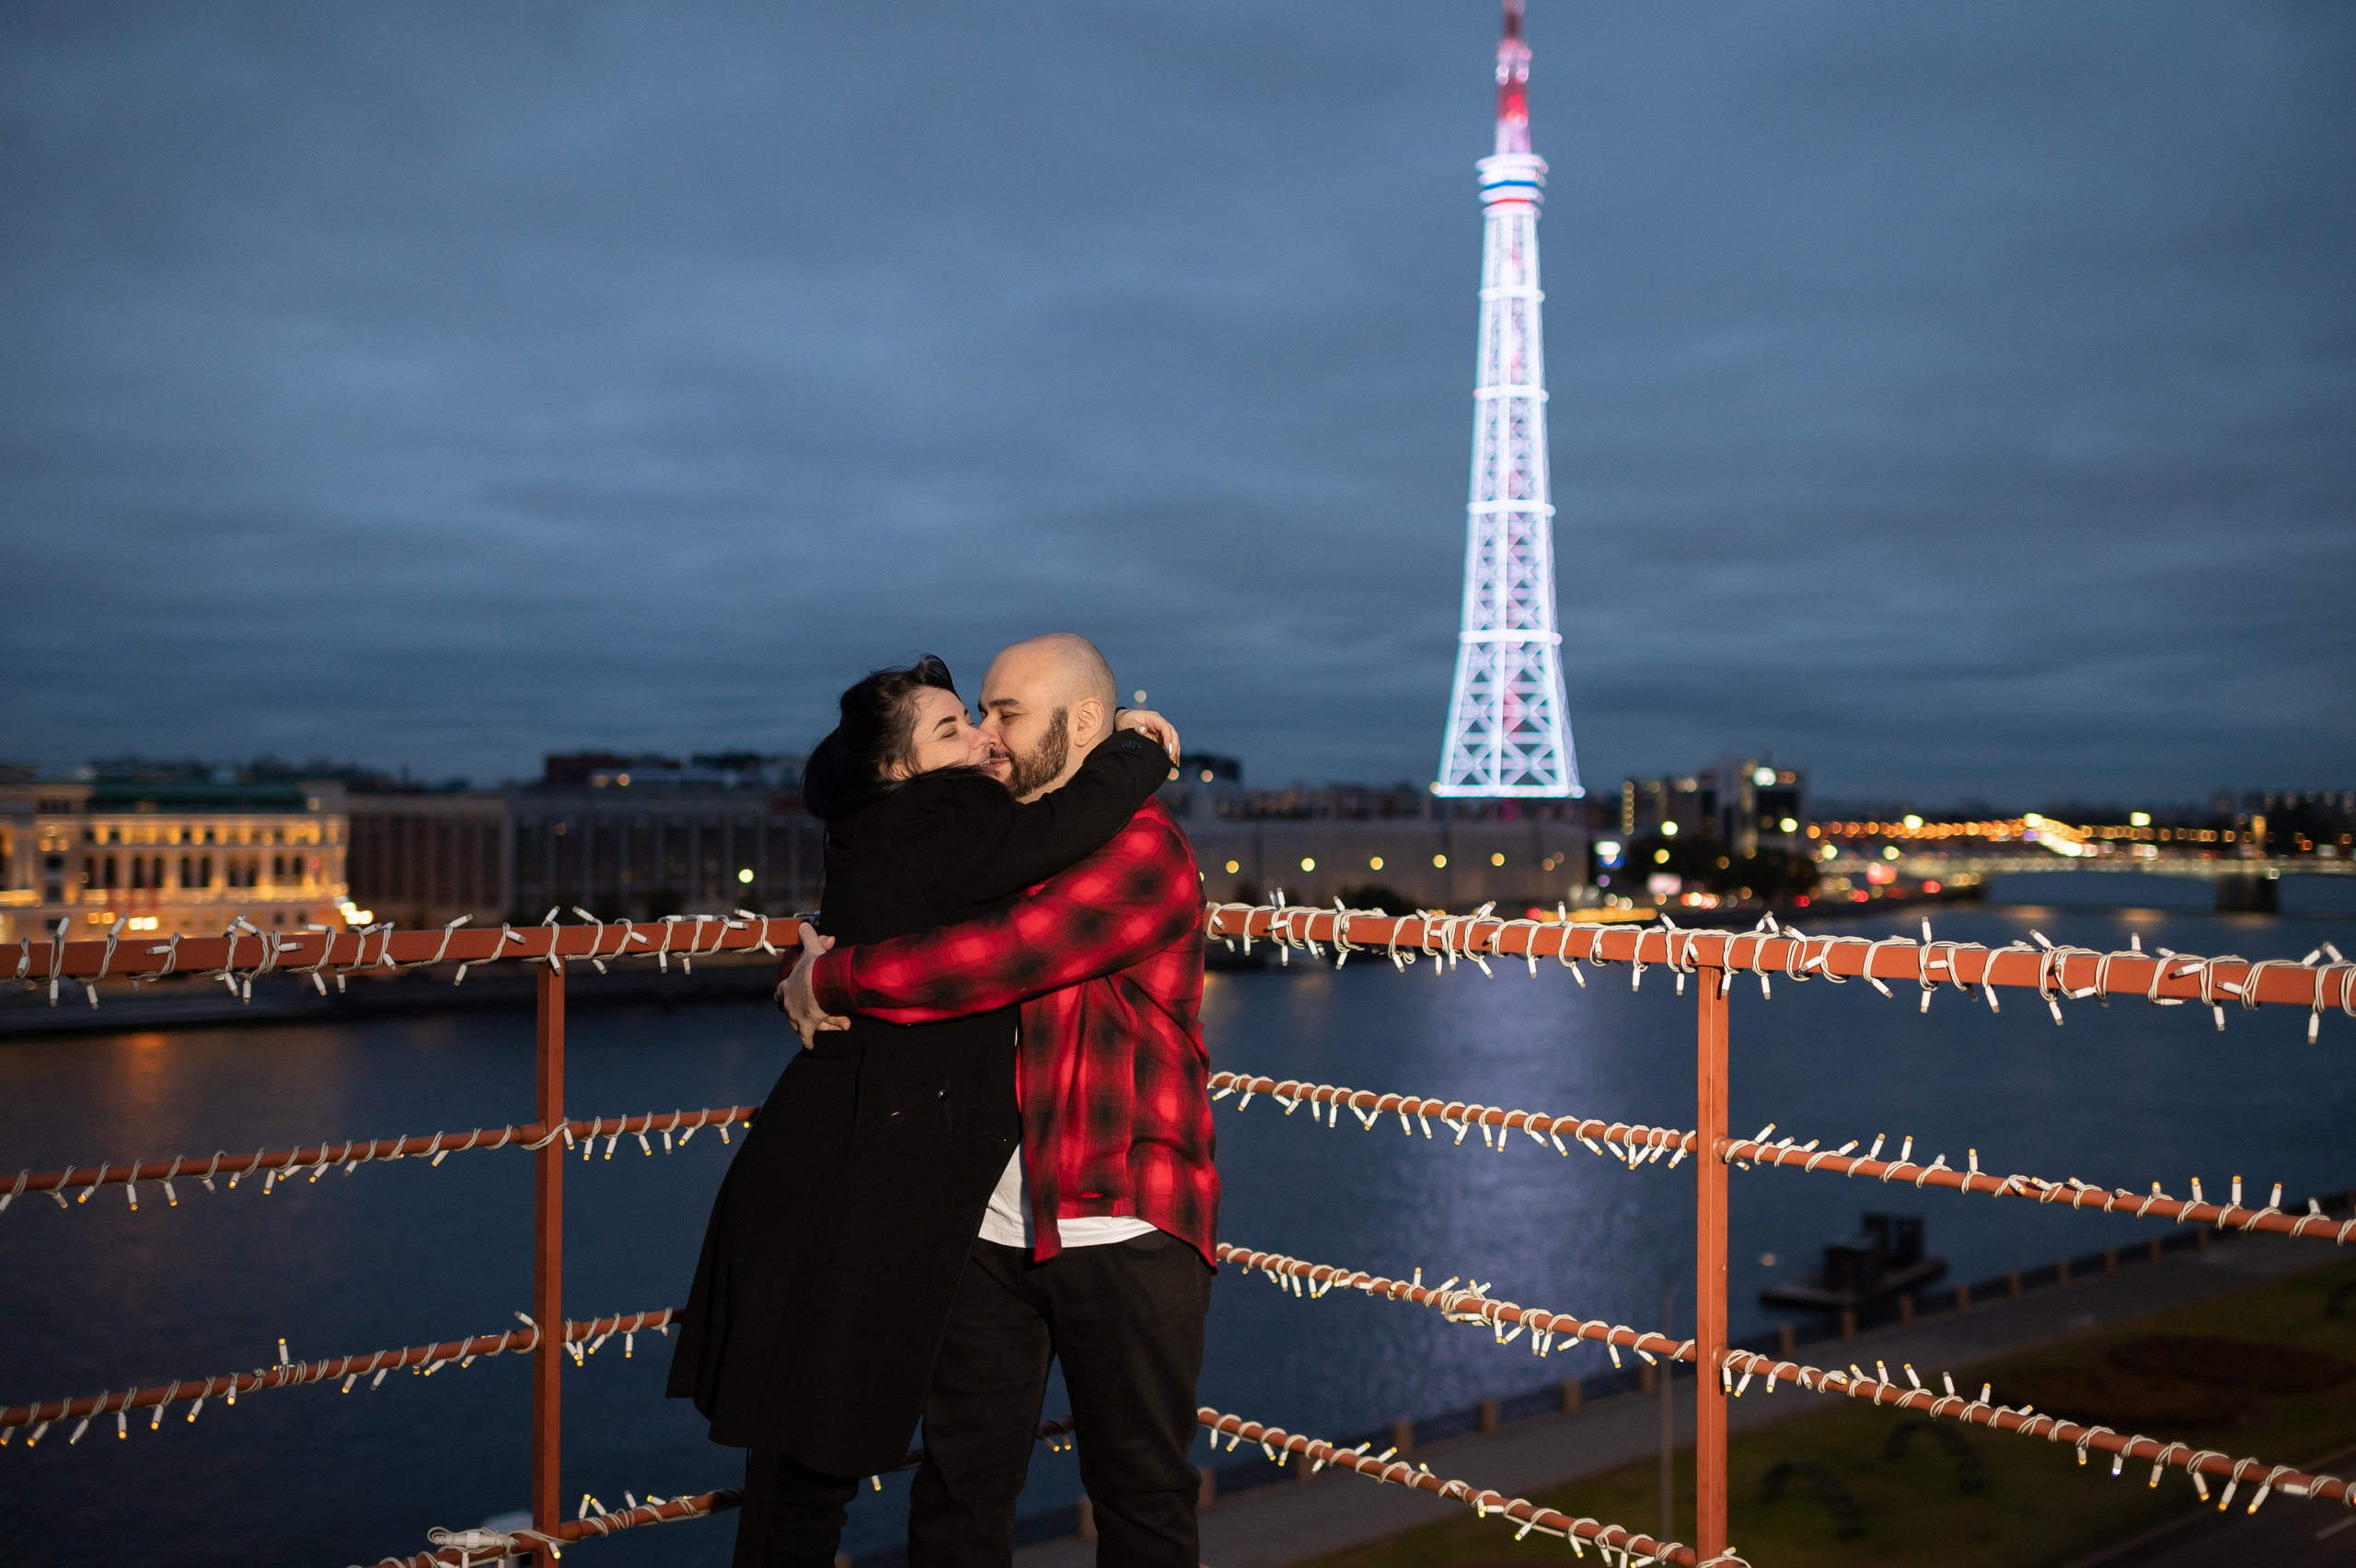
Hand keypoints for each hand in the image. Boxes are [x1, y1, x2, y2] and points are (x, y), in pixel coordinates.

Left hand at [775, 921, 849, 1048]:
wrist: (822, 983)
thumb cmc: (816, 967)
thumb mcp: (812, 948)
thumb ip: (807, 936)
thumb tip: (804, 924)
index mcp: (787, 986)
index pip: (780, 992)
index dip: (782, 995)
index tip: (781, 997)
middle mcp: (788, 1003)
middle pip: (787, 1011)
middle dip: (793, 1013)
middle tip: (798, 1014)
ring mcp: (796, 1016)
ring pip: (796, 1024)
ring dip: (804, 1025)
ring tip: (811, 1027)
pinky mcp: (807, 1026)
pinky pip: (806, 1037)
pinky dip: (808, 1041)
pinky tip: (810, 1045)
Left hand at [1115, 707, 1180, 763]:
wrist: (1122, 721)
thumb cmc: (1124, 720)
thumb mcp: (1127, 722)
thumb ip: (1135, 726)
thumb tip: (1144, 729)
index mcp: (1153, 717)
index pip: (1165, 726)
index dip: (1168, 737)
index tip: (1168, 748)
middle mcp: (1159, 723)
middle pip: (1172, 733)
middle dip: (1174, 745)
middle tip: (1172, 758)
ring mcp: (1160, 731)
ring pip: (1173, 739)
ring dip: (1175, 750)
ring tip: (1175, 762)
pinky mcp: (1159, 738)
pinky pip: (1169, 745)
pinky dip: (1172, 752)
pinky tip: (1173, 761)